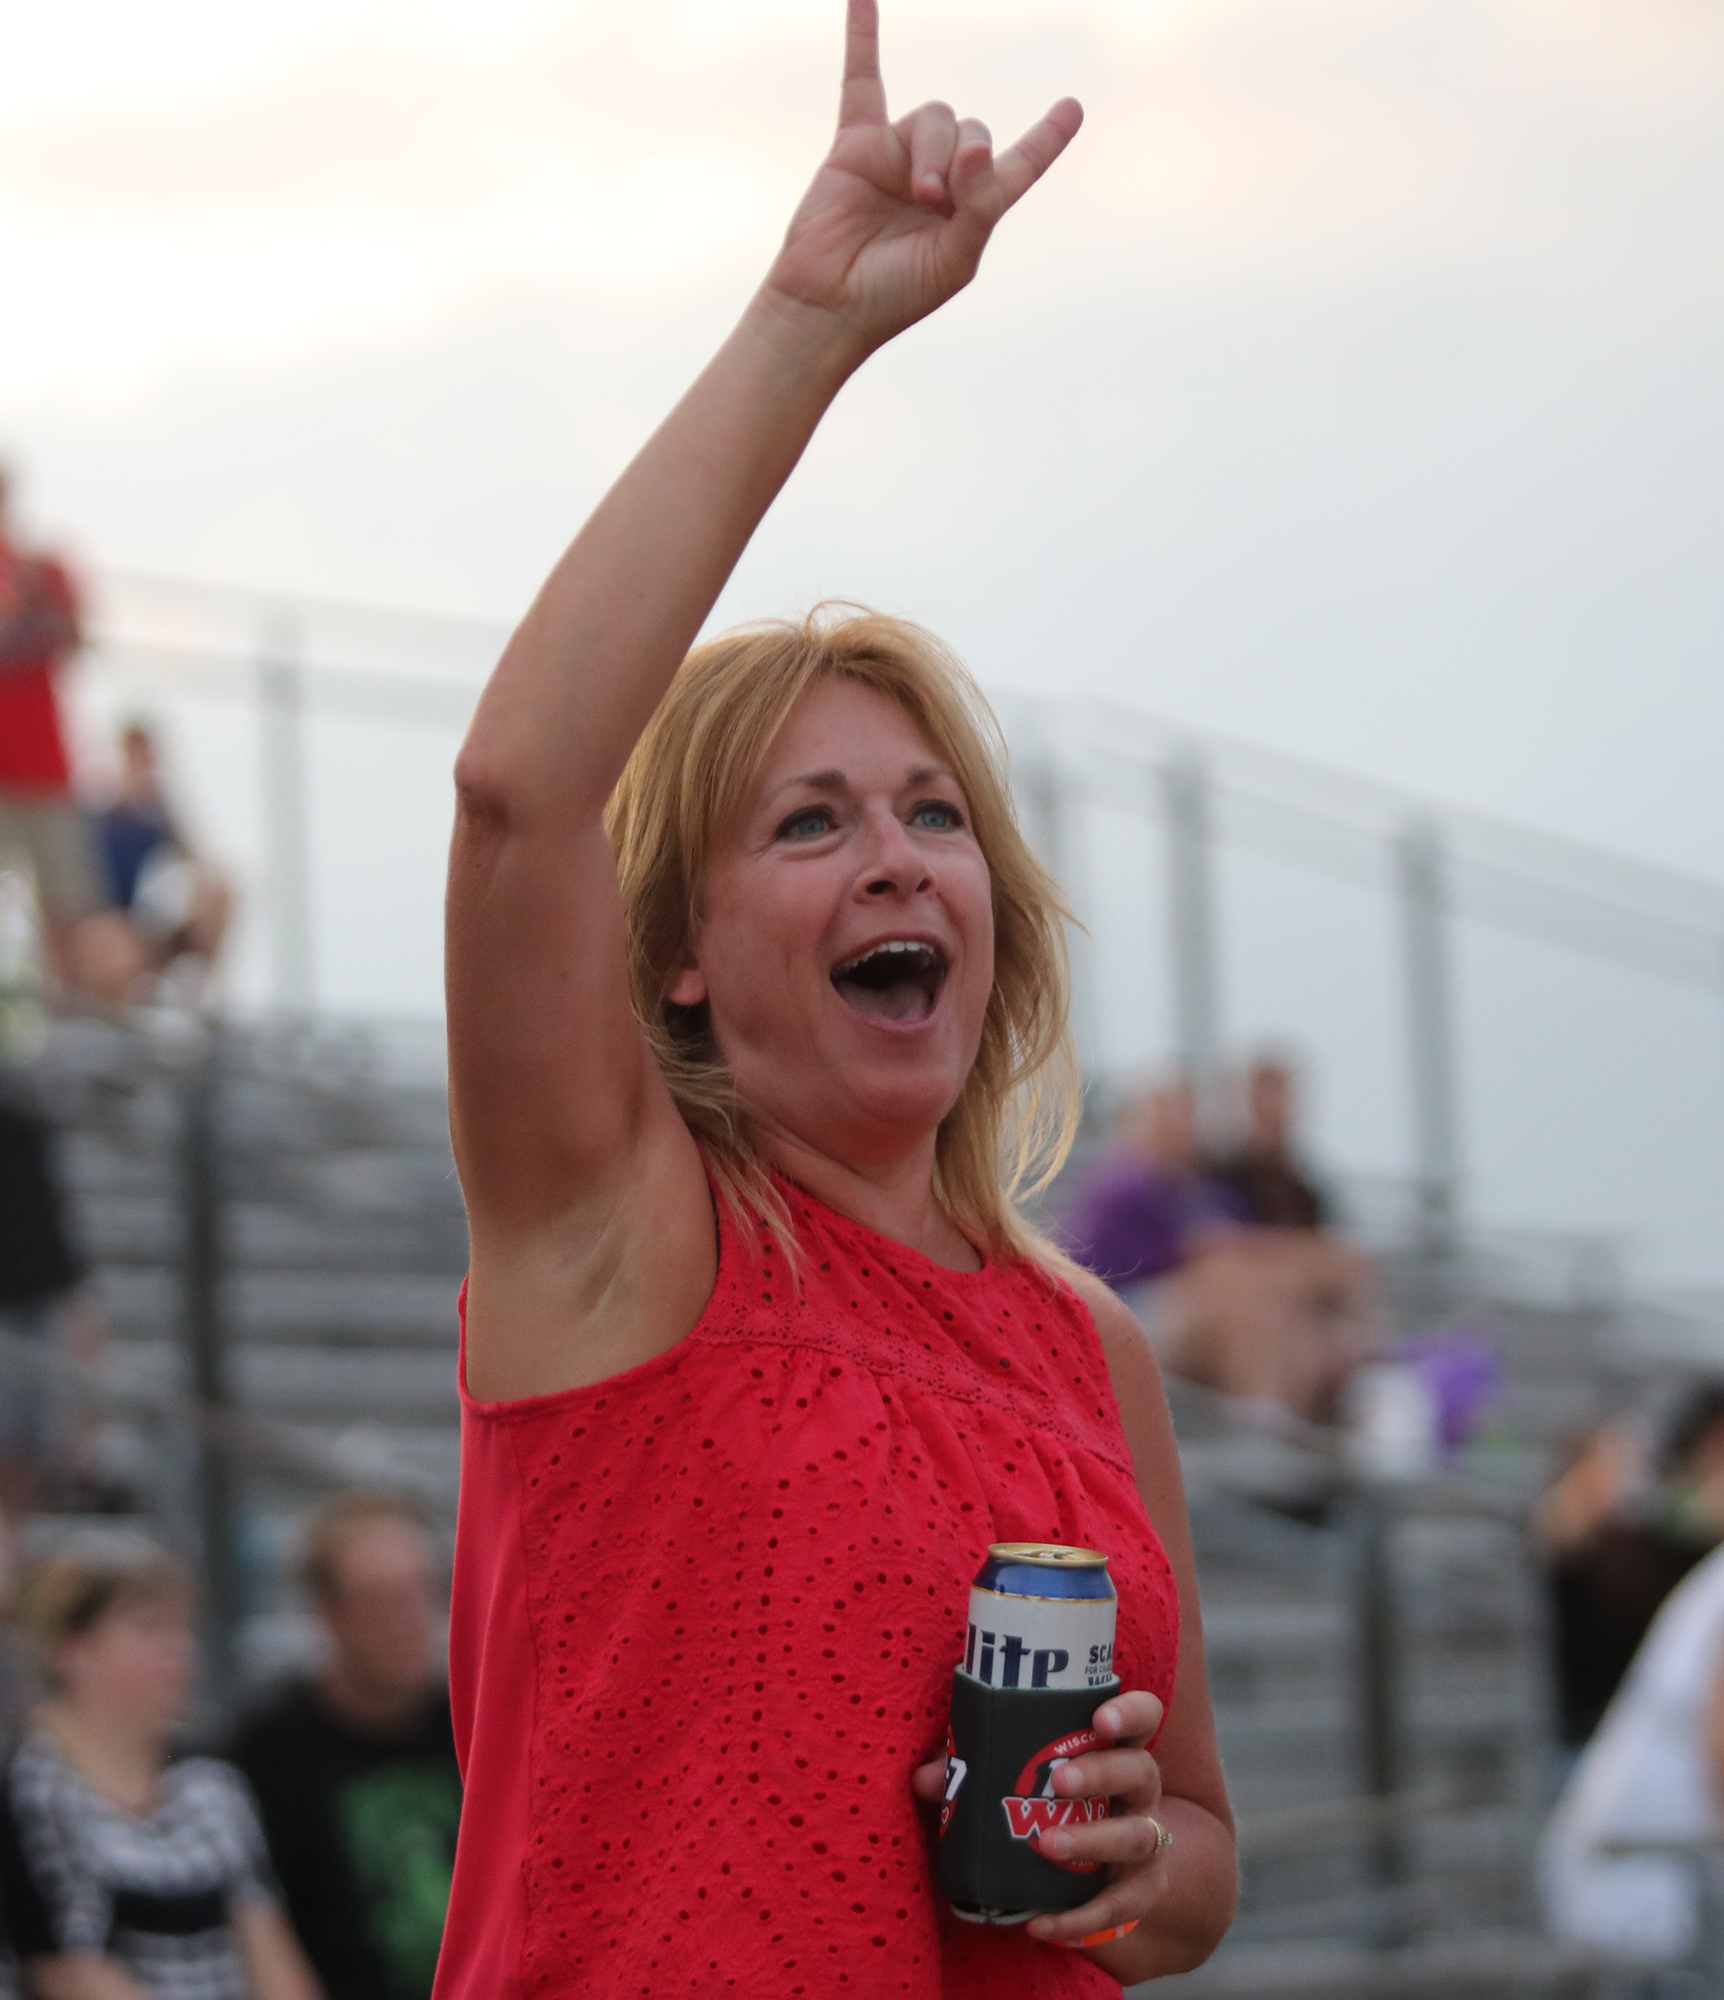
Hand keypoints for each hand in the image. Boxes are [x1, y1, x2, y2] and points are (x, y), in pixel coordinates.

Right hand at [764, 0, 1081, 355]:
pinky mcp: (856, 146)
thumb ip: (980, 203)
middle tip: (934, 203)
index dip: (1046, 139)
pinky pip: (863, 79)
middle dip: (961, 162)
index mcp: (974, 208)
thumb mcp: (956, 258)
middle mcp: (941, 176)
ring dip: (931, 151)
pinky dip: (863, 35)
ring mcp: (898, 156)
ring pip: (935, 115)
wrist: (828, 304)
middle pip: (973, 130)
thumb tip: (978, 146)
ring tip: (916, 195)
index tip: (1072, 109)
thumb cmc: (895, 295)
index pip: (1020, 164)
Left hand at [910, 1689, 1171, 1951]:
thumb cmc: (1056, 1801)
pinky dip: (1078, 1918)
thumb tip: (925, 1779)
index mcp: (1117, 1748)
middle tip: (1058, 1779)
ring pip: (1136, 1837)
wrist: (1107, 1869)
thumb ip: (976, 1767)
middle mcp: (1140, 1791)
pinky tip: (1041, 1924)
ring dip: (1092, 1840)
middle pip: (1140, 1771)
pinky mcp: (1138, 1893)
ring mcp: (1145, 1842)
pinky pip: (1116, 1908)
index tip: (1100, 1718)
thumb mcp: (1023, 1775)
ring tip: (1047, 1845)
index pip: (1144, 1715)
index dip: (1130, 1713)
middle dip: (1101, 1773)